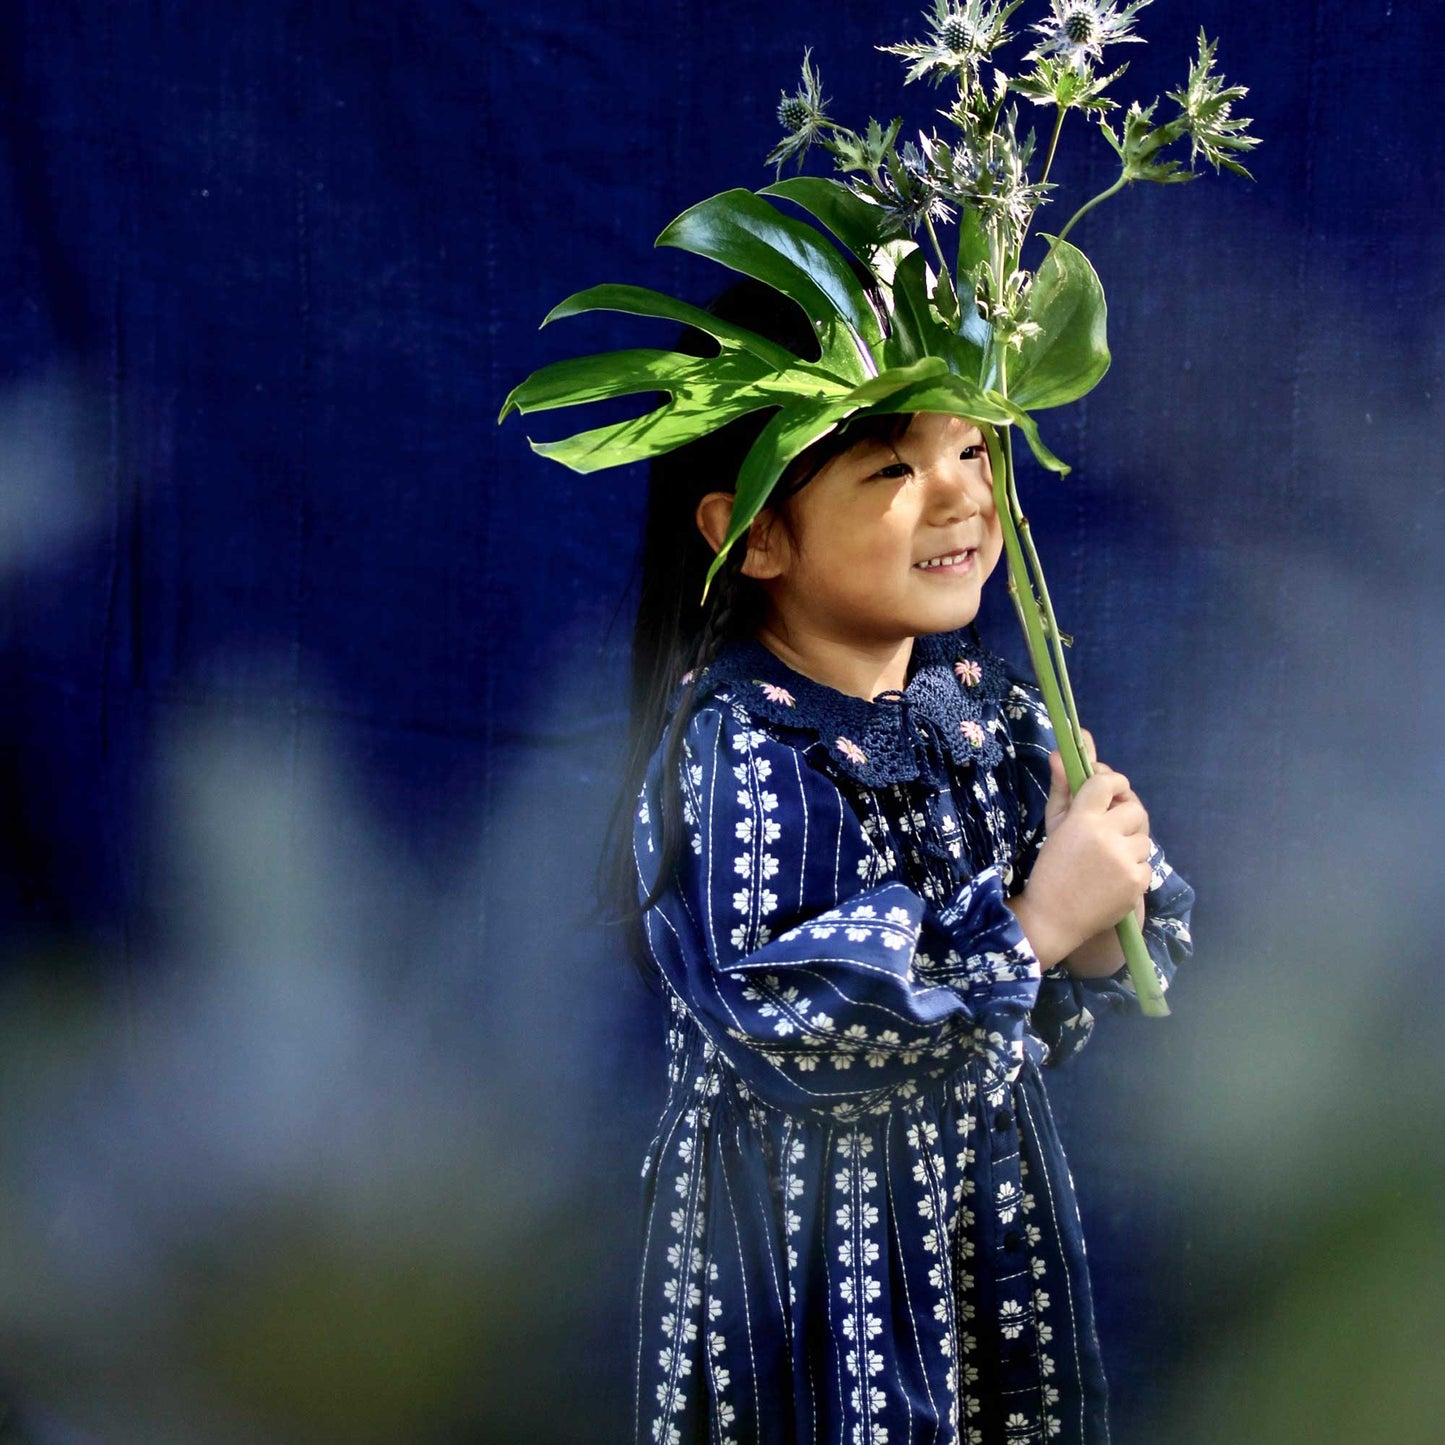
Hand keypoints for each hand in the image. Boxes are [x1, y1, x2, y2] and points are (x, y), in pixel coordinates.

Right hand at [1011, 740, 1152, 968]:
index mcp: (1082, 818)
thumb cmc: (1050, 868)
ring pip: (1144, 838)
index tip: (1108, 790)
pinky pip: (1146, 864)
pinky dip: (1133, 868)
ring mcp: (1124, 860)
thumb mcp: (1053, 826)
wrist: (1053, 918)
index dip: (1112, 782)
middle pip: (1135, 808)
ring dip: (1130, 844)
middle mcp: (1106, 835)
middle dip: (1125, 814)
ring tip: (1108, 857)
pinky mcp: (1137, 883)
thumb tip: (1060, 752)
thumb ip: (1062, 788)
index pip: (1109, 781)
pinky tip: (1113, 878)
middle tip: (1110, 827)